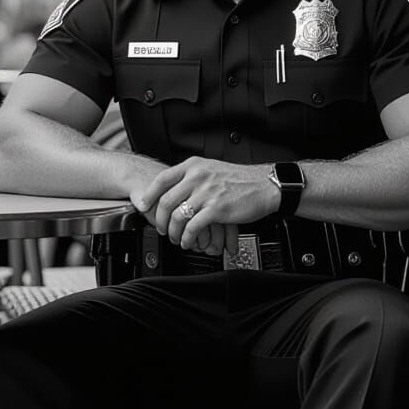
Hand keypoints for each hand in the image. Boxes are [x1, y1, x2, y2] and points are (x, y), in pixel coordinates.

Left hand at [134, 156, 279, 251]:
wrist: (265, 185)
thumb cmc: (240, 180)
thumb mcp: (212, 169)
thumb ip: (193, 176)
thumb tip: (175, 188)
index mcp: (194, 166)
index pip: (162, 179)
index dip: (149, 194)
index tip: (143, 205)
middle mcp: (198, 177)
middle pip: (166, 200)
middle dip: (160, 219)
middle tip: (161, 228)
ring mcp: (207, 193)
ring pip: (177, 216)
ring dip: (173, 231)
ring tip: (176, 238)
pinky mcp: (216, 209)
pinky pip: (193, 227)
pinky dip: (187, 238)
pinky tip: (189, 241)